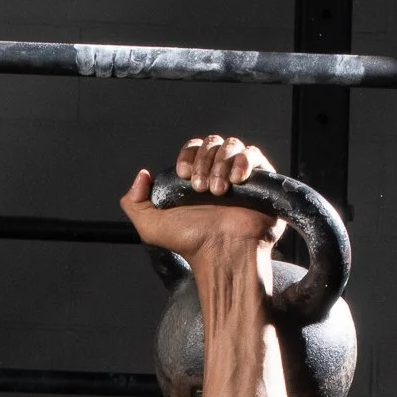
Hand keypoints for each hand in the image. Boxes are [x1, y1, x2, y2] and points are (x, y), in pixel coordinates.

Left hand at [122, 133, 283, 259]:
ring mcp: (240, 176)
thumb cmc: (191, 244)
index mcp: (195, 179)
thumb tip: (142, 175)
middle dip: (203, 162)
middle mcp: (218, 174)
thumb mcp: (151, 226)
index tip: (184, 175)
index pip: (193, 148)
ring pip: (232, 145)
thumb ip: (135, 202)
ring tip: (218, 192)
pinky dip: (243, 161)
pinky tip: (237, 181)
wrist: (220, 253)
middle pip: (212, 143)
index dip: (187, 156)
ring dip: (221, 164)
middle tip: (200, 189)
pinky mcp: (261, 181)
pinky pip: (254, 154)